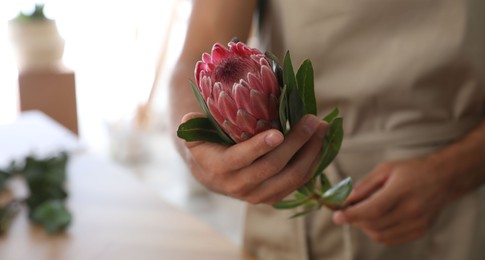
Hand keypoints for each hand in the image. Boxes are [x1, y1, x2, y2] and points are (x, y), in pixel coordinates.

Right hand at [181, 113, 327, 204]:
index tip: (278, 133)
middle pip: (273, 167)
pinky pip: (298, 183)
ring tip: (322, 129)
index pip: (239, 159)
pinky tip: (321, 144)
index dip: (259, 147)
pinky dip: (312, 164)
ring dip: (311, 153)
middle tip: (312, 120)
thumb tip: (190, 116)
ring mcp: (258, 195)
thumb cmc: (207, 145)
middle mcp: (238, 186)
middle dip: (296, 142)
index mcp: (218, 169)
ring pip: (291, 177)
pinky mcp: (273, 197)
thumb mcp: (195, 134)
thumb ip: (192, 125)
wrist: (211, 173)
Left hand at [332, 157, 452, 244]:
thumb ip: (364, 186)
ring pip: (380, 235)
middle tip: (347, 210)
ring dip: (364, 227)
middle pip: (374, 224)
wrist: (443, 179)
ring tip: (362, 213)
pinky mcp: (419, 231)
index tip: (336, 216)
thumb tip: (345, 201)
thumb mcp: (385, 169)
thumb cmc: (411, 171)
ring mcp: (417, 224)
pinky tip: (375, 220)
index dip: (352, 215)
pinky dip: (377, 232)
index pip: (372, 210)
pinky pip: (390, 239)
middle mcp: (411, 210)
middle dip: (355, 219)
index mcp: (402, 191)